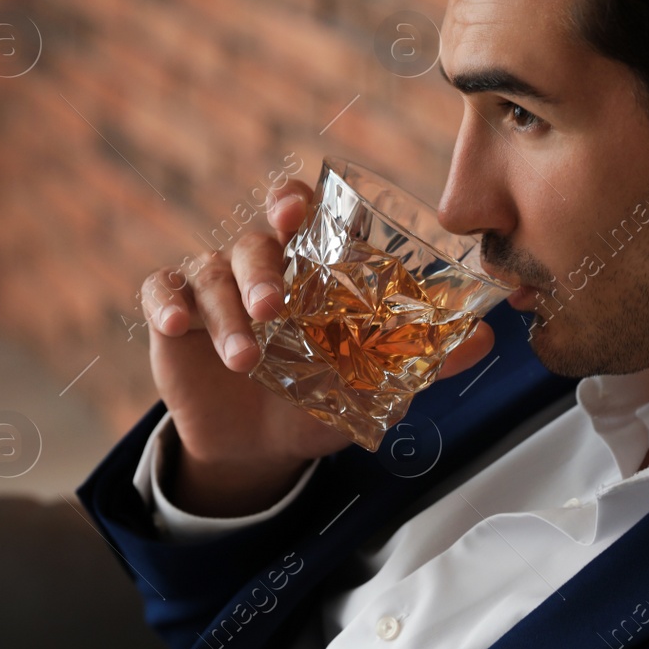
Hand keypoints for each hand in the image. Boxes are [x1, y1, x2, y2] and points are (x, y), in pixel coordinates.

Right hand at [138, 179, 495, 516]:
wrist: (260, 448)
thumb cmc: (314, 396)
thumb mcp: (368, 384)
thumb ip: (423, 358)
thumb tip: (487, 340)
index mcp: (303, 265)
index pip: (295, 212)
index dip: (292, 201)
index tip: (293, 209)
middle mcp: (255, 265)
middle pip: (252, 242)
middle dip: (262, 270)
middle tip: (274, 307)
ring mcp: (210, 287)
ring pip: (210, 274)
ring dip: (225, 313)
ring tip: (245, 358)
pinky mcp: (173, 316)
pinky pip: (162, 292)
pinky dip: (167, 303)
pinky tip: (177, 324)